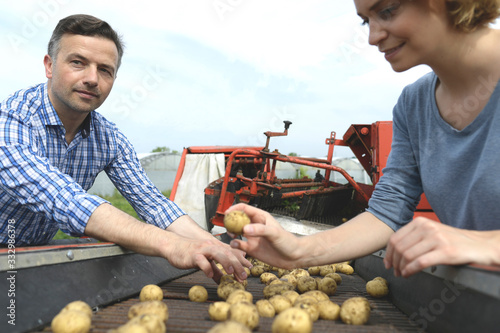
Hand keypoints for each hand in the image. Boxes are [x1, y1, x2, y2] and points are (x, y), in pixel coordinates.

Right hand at [164, 235, 249, 281]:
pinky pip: (201, 261)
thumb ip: (215, 270)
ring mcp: (202, 250)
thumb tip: (223, 281)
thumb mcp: (205, 261)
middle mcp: (211, 246)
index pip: (231, 252)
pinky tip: (210, 275)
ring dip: (225, 262)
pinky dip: (206, 267)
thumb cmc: (190, 253)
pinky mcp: (193, 255)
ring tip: (231, 272)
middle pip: (227, 253)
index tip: (250, 268)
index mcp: (215, 247)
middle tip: (244, 275)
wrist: (173, 245)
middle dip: (237, 264)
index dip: (242, 259)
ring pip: (217, 254)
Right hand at [227, 203, 301, 268]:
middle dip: (230, 221)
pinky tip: (236, 245)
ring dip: (231, 232)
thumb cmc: (287, 241)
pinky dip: (235, 244)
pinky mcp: (251, 248)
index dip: (234, 209)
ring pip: (236, 232)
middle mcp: (254, 226)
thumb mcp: (274, 233)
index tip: (227, 213)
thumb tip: (245, 229)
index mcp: (260, 217)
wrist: (293, 257)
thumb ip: (260, 230)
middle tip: (227, 225)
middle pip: (237, 219)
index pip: (244, 209)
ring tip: (233, 235)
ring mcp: (252, 237)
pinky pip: (239, 245)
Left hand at [384, 217, 498, 276]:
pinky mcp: (445, 251)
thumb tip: (394, 250)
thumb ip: (414, 236)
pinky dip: (410, 270)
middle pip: (400, 248)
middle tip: (395, 271)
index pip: (395, 238)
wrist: (479, 244)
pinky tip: (409, 274)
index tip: (387, 263)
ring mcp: (436, 239)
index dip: (388, 253)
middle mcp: (427, 228)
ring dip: (401, 268)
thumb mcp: (431, 231)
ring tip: (402, 274)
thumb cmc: (454, 240)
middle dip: (394, 263)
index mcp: (420, 222)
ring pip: (408, 255)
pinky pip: (420, 262)